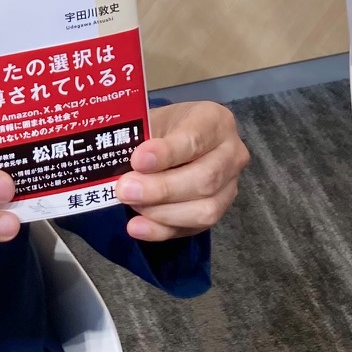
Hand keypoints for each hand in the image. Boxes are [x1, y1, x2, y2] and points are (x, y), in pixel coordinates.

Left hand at [115, 100, 249, 241]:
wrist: (175, 142)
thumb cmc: (165, 129)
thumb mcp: (153, 120)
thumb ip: (141, 139)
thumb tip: (120, 162)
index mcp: (215, 121)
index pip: (195, 139)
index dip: (167, 153)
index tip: (138, 160)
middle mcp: (232, 154)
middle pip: (205, 179)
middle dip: (161, 189)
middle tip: (125, 190)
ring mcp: (229, 187)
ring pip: (205, 210)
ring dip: (162, 212)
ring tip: (131, 203)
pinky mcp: (218, 213)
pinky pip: (193, 229)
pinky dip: (162, 230)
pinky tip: (137, 226)